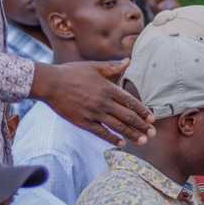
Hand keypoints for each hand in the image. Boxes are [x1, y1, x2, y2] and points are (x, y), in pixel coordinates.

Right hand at [31, 61, 154, 146]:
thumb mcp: (93, 66)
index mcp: (107, 88)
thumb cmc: (71, 72)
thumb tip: (128, 61)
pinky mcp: (83, 122)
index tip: (152, 119)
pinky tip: (121, 143)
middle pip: (128, 117)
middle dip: (142, 126)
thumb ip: (112, 67)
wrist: (50, 83)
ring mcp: (93, 113)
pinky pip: (101, 132)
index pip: (131, 102)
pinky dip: (112, 138)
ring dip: (132, 135)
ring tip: (143, 141)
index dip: (143, 111)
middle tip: (153, 134)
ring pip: (117, 127)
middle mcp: (103, 102)